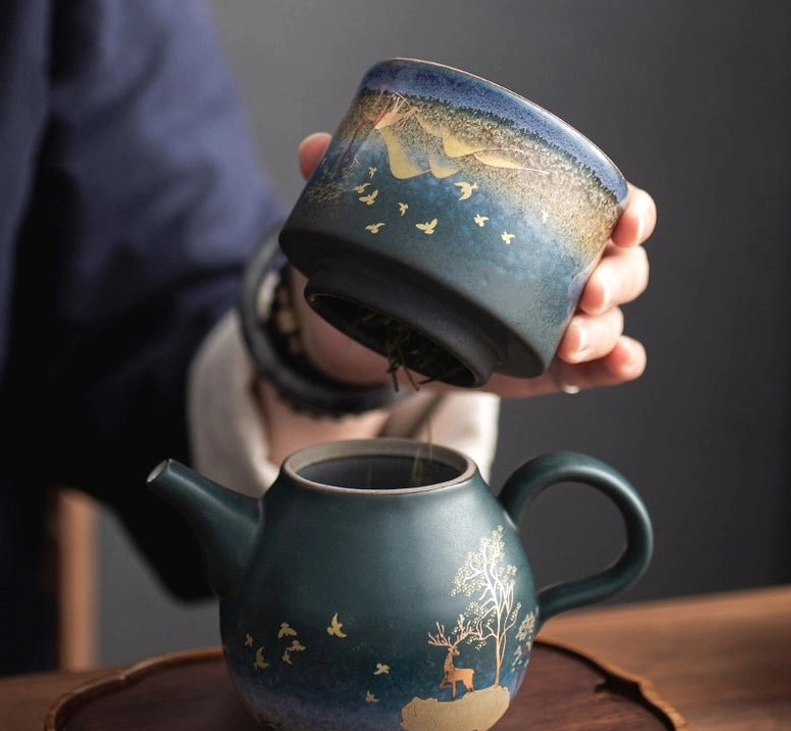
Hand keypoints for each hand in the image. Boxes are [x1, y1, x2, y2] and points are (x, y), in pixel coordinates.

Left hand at [293, 132, 654, 397]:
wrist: (377, 330)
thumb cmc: (399, 263)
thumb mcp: (386, 226)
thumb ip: (359, 186)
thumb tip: (313, 149)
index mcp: (535, 222)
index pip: (601, 205)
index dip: (628, 208)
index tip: (623, 215)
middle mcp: (556, 270)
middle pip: (622, 266)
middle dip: (618, 275)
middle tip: (588, 289)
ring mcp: (550, 323)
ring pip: (610, 320)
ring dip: (606, 329)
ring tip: (573, 339)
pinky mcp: (539, 370)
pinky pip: (592, 370)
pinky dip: (613, 367)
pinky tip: (618, 365)